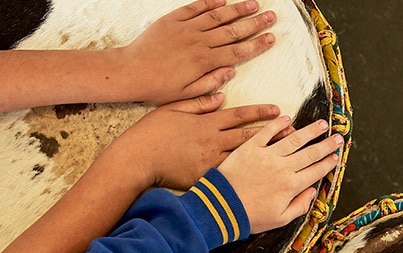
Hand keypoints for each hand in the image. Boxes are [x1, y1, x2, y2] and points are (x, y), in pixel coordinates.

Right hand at [104, 94, 279, 189]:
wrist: (136, 159)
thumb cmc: (151, 133)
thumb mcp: (174, 108)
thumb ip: (199, 101)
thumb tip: (222, 95)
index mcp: (207, 123)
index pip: (239, 115)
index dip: (261, 113)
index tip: (279, 111)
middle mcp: (212, 142)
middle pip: (248, 138)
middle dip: (273, 136)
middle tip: (294, 134)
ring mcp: (209, 162)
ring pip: (244, 159)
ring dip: (265, 158)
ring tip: (285, 158)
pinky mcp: (204, 179)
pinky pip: (229, 179)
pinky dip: (246, 179)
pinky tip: (262, 182)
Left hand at [122, 0, 276, 105]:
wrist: (130, 72)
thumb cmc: (157, 88)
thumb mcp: (186, 95)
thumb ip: (210, 84)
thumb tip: (230, 71)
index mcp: (204, 62)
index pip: (238, 51)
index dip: (257, 44)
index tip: (271, 38)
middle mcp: (199, 42)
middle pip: (234, 30)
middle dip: (255, 23)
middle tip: (272, 16)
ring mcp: (186, 29)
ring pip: (218, 16)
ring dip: (237, 9)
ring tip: (254, 4)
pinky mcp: (173, 20)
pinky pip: (195, 8)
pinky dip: (210, 3)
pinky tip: (223, 0)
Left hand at [217, 116, 341, 233]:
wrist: (222, 207)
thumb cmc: (250, 216)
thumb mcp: (280, 219)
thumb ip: (299, 206)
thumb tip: (312, 192)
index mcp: (291, 186)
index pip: (315, 171)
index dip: (328, 163)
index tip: (336, 157)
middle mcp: (283, 168)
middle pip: (310, 153)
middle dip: (326, 145)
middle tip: (338, 137)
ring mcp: (267, 155)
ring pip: (294, 139)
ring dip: (310, 131)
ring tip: (321, 124)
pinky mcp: (251, 147)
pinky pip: (267, 132)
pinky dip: (278, 124)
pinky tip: (287, 118)